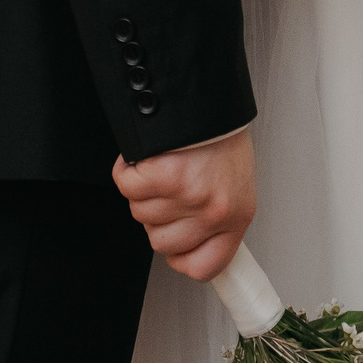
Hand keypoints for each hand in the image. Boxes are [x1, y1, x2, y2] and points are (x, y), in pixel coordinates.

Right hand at [113, 126, 255, 280]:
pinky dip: (127, 170)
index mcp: (236, 216)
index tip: (177, 247)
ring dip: (142, 190)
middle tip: (168, 188)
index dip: (181, 257)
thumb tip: (191, 237)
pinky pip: (128, 186)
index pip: (204, 267)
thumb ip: (215, 214)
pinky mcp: (165, 176)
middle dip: (157, 216)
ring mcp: (189, 196)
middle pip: (161, 242)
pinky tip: (142, 158)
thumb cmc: (221, 135)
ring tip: (160, 166)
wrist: (212, 96)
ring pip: (141, 214)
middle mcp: (214, 211)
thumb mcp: (233, 182)